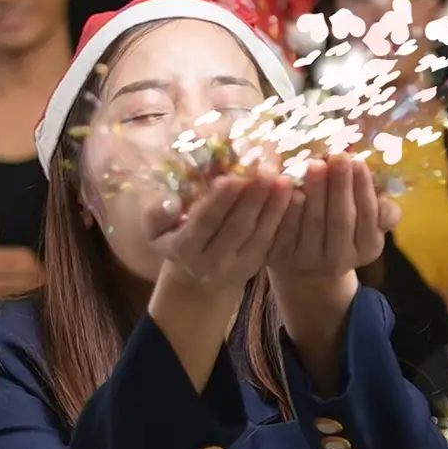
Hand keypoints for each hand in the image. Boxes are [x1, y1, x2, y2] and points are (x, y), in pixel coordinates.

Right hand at [151, 169, 293, 291]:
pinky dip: (283, 218)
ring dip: (274, 206)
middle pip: (236, 227)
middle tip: (266, 168)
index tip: (233, 177)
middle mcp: (211, 262)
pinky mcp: (256, 265)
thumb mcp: (154, 231)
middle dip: (253, 197)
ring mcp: (237, 266)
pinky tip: (293, 196)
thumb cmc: (174, 240)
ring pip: (259, 235)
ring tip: (284, 179)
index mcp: (184, 249)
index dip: (220, 201)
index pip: (205, 222)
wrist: (196, 280)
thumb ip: (156, 214)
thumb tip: (172, 201)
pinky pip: (272, 240)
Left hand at [267, 156, 400, 280]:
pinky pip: (285, 230)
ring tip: (315, 164)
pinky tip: (288, 185)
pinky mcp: (282, 257)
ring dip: (315, 192)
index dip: (363, 190)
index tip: (358, 162)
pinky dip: (288, 208)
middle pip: (341, 221)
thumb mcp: (368, 225)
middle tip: (337, 157)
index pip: (368, 217)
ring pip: (313, 224)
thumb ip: (382, 212)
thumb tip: (386, 199)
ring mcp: (309, 261)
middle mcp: (340, 260)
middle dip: (340, 187)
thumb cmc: (343, 232)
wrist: (308, 268)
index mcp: (367, 248)